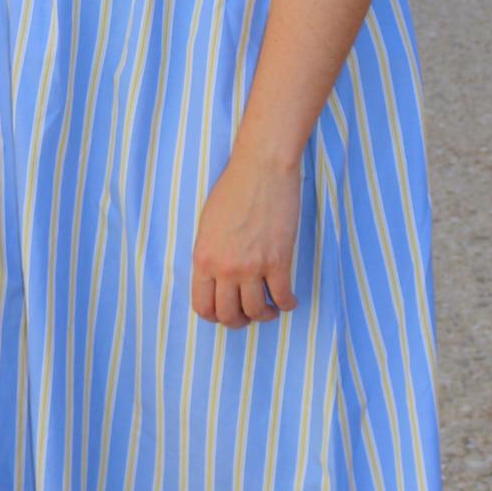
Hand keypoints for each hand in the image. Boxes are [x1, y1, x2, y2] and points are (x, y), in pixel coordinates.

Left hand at [191, 153, 300, 326]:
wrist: (261, 169)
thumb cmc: (233, 189)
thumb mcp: (207, 224)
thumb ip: (209, 254)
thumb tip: (216, 278)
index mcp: (203, 258)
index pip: (203, 306)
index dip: (214, 317)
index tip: (224, 314)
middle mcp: (225, 268)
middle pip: (228, 315)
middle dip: (238, 321)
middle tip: (247, 315)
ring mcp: (252, 267)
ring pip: (256, 311)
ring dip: (264, 315)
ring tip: (269, 309)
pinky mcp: (278, 261)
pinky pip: (283, 297)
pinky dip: (287, 304)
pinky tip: (289, 301)